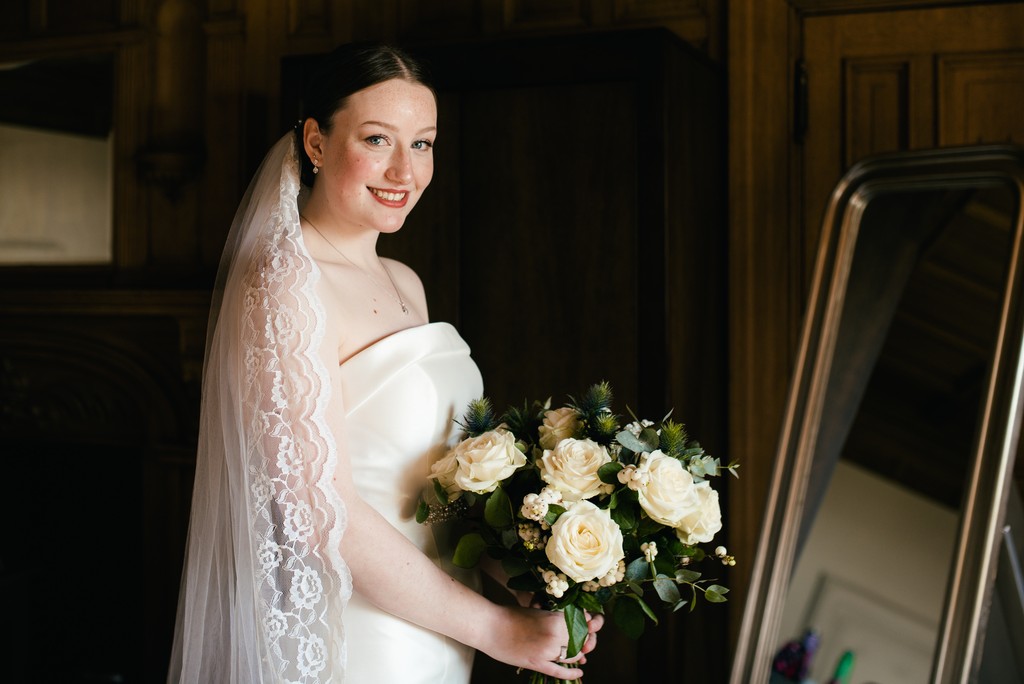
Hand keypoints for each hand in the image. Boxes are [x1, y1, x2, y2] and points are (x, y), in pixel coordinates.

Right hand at [476, 605, 605, 679]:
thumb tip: (573, 622)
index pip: (582, 624)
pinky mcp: (537, 664)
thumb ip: (556, 617)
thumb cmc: (512, 615)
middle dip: (583, 639)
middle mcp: (554, 636)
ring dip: (578, 654)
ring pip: (572, 656)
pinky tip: (579, 672)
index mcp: (555, 619)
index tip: (587, 623)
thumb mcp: (538, 610)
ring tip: (580, 652)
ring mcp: (546, 652)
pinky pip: (559, 671)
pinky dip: (571, 673)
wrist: (490, 626)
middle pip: (579, 641)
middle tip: (583, 637)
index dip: (586, 624)